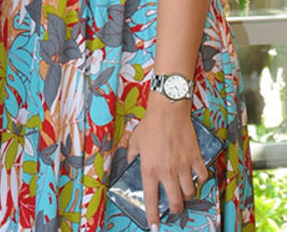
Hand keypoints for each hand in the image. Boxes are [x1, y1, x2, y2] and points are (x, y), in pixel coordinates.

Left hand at [127, 95, 208, 228]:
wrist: (167, 111)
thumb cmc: (150, 125)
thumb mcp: (135, 140)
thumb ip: (131, 155)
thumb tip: (129, 163)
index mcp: (149, 169)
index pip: (150, 199)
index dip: (152, 216)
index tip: (154, 226)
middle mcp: (167, 171)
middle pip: (176, 202)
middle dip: (175, 209)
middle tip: (173, 207)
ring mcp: (183, 166)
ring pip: (190, 193)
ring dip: (187, 195)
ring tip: (183, 190)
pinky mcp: (195, 158)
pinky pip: (202, 177)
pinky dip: (200, 179)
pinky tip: (195, 175)